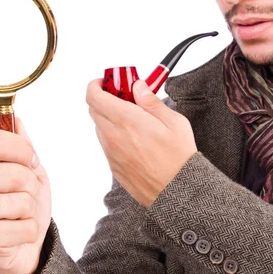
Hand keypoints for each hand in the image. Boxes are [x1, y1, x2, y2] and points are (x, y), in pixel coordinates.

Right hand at [0, 119, 50, 273]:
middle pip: (16, 172)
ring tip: (18, 215)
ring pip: (23, 201)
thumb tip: (16, 120)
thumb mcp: (30, 170)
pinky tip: (15, 232)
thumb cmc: (24, 205)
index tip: (31, 163)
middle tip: (24, 196)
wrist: (25, 245)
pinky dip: (29, 231)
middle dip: (32, 187)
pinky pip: (25, 226)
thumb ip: (22, 146)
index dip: (23, 150)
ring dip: (30, 211)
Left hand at [87, 79, 196, 207]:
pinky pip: (106, 144)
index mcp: (126, 120)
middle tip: (124, 96)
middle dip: (105, 98)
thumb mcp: (173, 122)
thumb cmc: (179, 158)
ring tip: (132, 119)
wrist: (177, 192)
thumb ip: (151, 101)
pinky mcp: (113, 166)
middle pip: (94, 109)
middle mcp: (113, 136)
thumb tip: (138, 87)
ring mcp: (111, 152)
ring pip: (99, 126)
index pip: (94, 96)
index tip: (108, 81)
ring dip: (109, 117)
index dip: (96, 85)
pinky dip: (114, 134)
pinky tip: (134, 138)